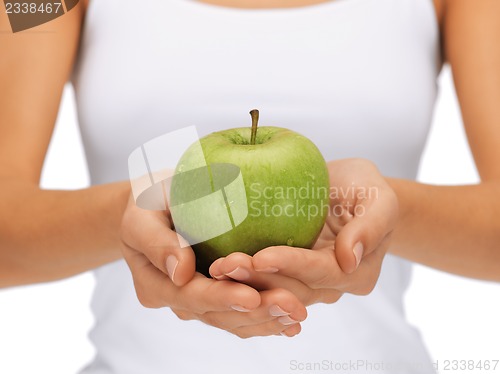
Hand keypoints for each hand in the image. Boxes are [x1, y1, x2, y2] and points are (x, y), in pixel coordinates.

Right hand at [120, 196, 306, 337]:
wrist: (154, 206)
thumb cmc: (147, 203)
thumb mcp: (142, 214)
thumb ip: (157, 241)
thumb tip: (181, 272)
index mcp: (157, 286)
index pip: (191, 297)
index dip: (222, 298)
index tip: (252, 296)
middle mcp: (179, 301)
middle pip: (218, 315)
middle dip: (256, 313)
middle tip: (291, 305)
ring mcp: (200, 301)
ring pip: (234, 320)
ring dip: (267, 319)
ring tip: (297, 313)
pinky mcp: (218, 293)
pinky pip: (242, 313)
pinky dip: (267, 317)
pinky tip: (292, 319)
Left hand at [210, 158, 397, 303]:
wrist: (349, 192)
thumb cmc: (365, 189)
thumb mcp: (380, 198)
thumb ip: (372, 224)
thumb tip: (350, 257)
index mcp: (357, 273)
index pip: (322, 273)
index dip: (292, 266)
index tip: (262, 256)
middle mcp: (332, 286)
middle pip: (293, 289)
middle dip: (259, 281)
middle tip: (226, 265)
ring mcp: (308, 284)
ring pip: (274, 292)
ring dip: (244, 283)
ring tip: (216, 268)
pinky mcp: (287, 275)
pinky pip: (264, 282)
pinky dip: (242, 279)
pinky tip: (215, 269)